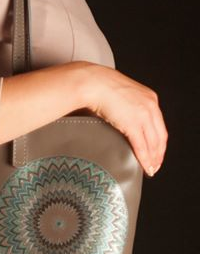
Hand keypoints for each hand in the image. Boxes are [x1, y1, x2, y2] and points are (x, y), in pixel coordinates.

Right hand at [80, 62, 167, 176]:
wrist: (93, 84)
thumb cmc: (101, 87)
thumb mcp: (123, 96)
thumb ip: (129, 107)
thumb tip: (124, 120)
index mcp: (150, 98)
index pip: (160, 125)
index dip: (160, 142)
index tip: (157, 152)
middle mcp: (151, 106)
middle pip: (160, 136)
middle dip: (159, 154)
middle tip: (155, 165)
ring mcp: (143, 115)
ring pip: (153, 143)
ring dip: (153, 159)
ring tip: (151, 169)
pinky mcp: (133, 124)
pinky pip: (142, 145)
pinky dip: (145, 158)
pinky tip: (145, 166)